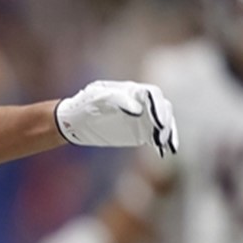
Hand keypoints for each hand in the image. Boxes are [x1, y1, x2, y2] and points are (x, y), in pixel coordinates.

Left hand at [55, 81, 177, 156]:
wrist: (75, 121)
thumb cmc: (84, 105)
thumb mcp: (96, 98)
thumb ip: (117, 100)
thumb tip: (138, 109)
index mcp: (131, 90)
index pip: (152, 95)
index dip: (158, 107)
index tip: (158, 122)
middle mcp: (141, 102)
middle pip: (162, 108)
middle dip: (165, 121)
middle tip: (161, 136)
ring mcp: (142, 117)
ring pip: (162, 123)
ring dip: (167, 133)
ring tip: (164, 145)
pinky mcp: (140, 132)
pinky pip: (155, 137)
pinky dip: (161, 143)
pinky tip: (164, 152)